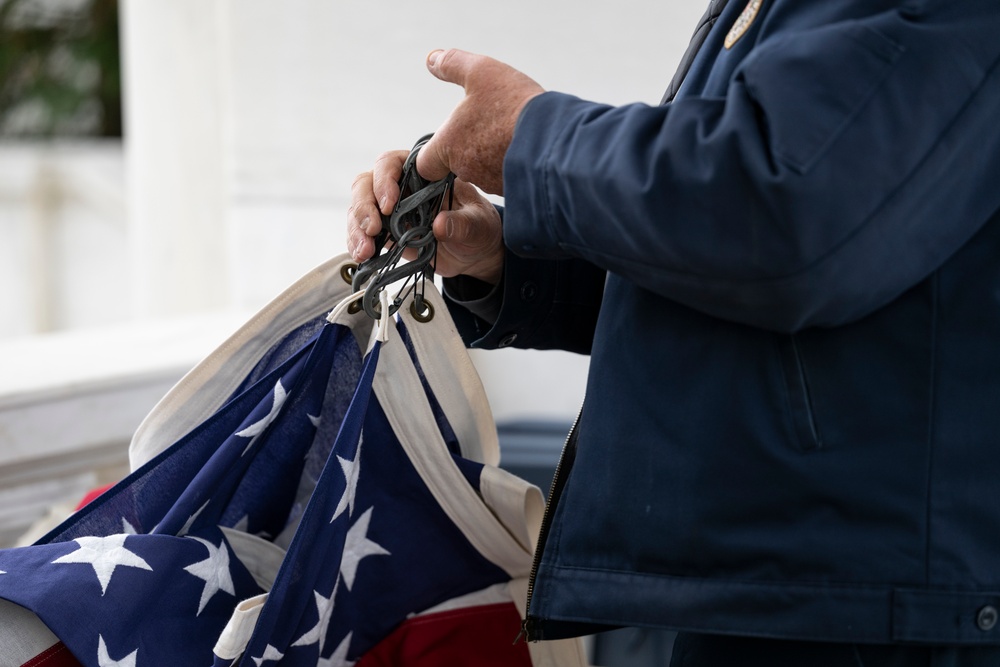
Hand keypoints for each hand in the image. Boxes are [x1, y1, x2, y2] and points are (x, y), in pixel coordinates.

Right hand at [347, 151, 503, 284]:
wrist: (474, 253)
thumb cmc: (478, 227)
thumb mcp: (478, 225)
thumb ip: (462, 224)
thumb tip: (440, 225)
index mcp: (422, 172)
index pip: (391, 163)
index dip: (384, 181)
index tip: (389, 205)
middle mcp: (400, 187)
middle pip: (366, 184)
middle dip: (364, 207)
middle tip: (373, 230)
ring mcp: (389, 209)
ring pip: (359, 209)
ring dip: (356, 229)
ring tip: (365, 251)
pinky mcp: (384, 232)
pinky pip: (361, 232)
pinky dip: (356, 244)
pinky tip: (361, 257)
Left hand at [415, 49, 544, 194]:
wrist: (552, 138)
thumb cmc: (512, 105)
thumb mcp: (480, 71)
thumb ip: (452, 64)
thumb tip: (431, 59)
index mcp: (448, 146)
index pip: (426, 165)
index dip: (434, 155)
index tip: (449, 139)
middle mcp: (465, 170)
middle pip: (459, 164)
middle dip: (470, 147)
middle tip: (490, 125)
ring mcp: (490, 182)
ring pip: (485, 170)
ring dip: (493, 154)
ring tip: (511, 132)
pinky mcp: (512, 189)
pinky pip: (507, 177)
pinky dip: (512, 164)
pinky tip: (526, 146)